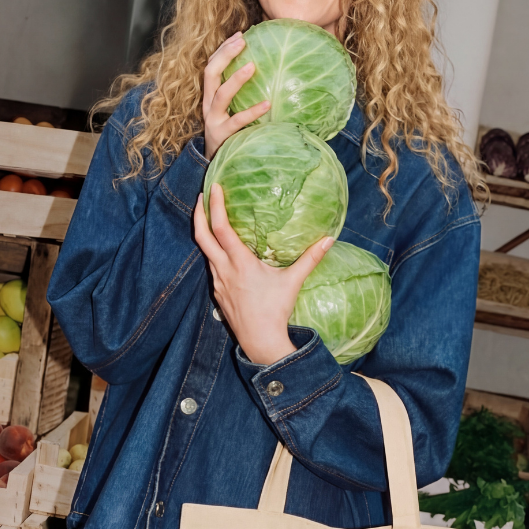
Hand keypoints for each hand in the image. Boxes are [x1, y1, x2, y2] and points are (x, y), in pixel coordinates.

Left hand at [194, 183, 333, 364]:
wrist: (260, 341)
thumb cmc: (275, 311)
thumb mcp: (293, 282)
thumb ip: (310, 258)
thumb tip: (329, 239)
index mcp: (240, 263)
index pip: (221, 228)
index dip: (215, 205)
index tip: (214, 188)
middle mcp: (223, 269)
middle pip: (202, 236)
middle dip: (199, 213)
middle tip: (202, 196)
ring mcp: (217, 282)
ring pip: (205, 252)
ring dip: (205, 233)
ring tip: (211, 219)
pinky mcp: (217, 292)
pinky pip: (211, 267)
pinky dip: (213, 253)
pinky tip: (223, 252)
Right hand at [203, 32, 270, 159]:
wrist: (213, 165)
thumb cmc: (228, 134)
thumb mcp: (230, 112)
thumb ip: (241, 96)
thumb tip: (270, 75)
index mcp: (209, 96)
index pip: (212, 66)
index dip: (223, 49)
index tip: (240, 34)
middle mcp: (208, 105)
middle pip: (210, 73)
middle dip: (224, 54)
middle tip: (243, 40)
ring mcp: (213, 120)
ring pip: (221, 95)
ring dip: (236, 79)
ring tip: (253, 66)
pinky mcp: (222, 135)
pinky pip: (237, 122)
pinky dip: (252, 112)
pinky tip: (268, 105)